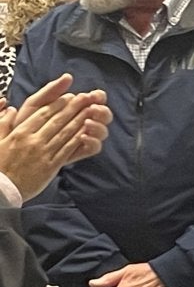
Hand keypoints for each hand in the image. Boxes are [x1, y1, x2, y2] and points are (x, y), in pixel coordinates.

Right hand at [0, 76, 112, 200]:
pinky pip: (67, 150)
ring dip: (79, 120)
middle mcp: (32, 141)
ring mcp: (43, 154)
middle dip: (73, 108)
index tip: (69, 96)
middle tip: (86, 98)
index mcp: (19, 133)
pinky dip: (78, 139)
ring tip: (91, 111)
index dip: (58, 104)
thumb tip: (9, 108)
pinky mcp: (50, 167)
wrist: (1, 190)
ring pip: (64, 133)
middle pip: (56, 121)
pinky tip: (87, 132)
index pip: (42, 114)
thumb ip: (2, 123)